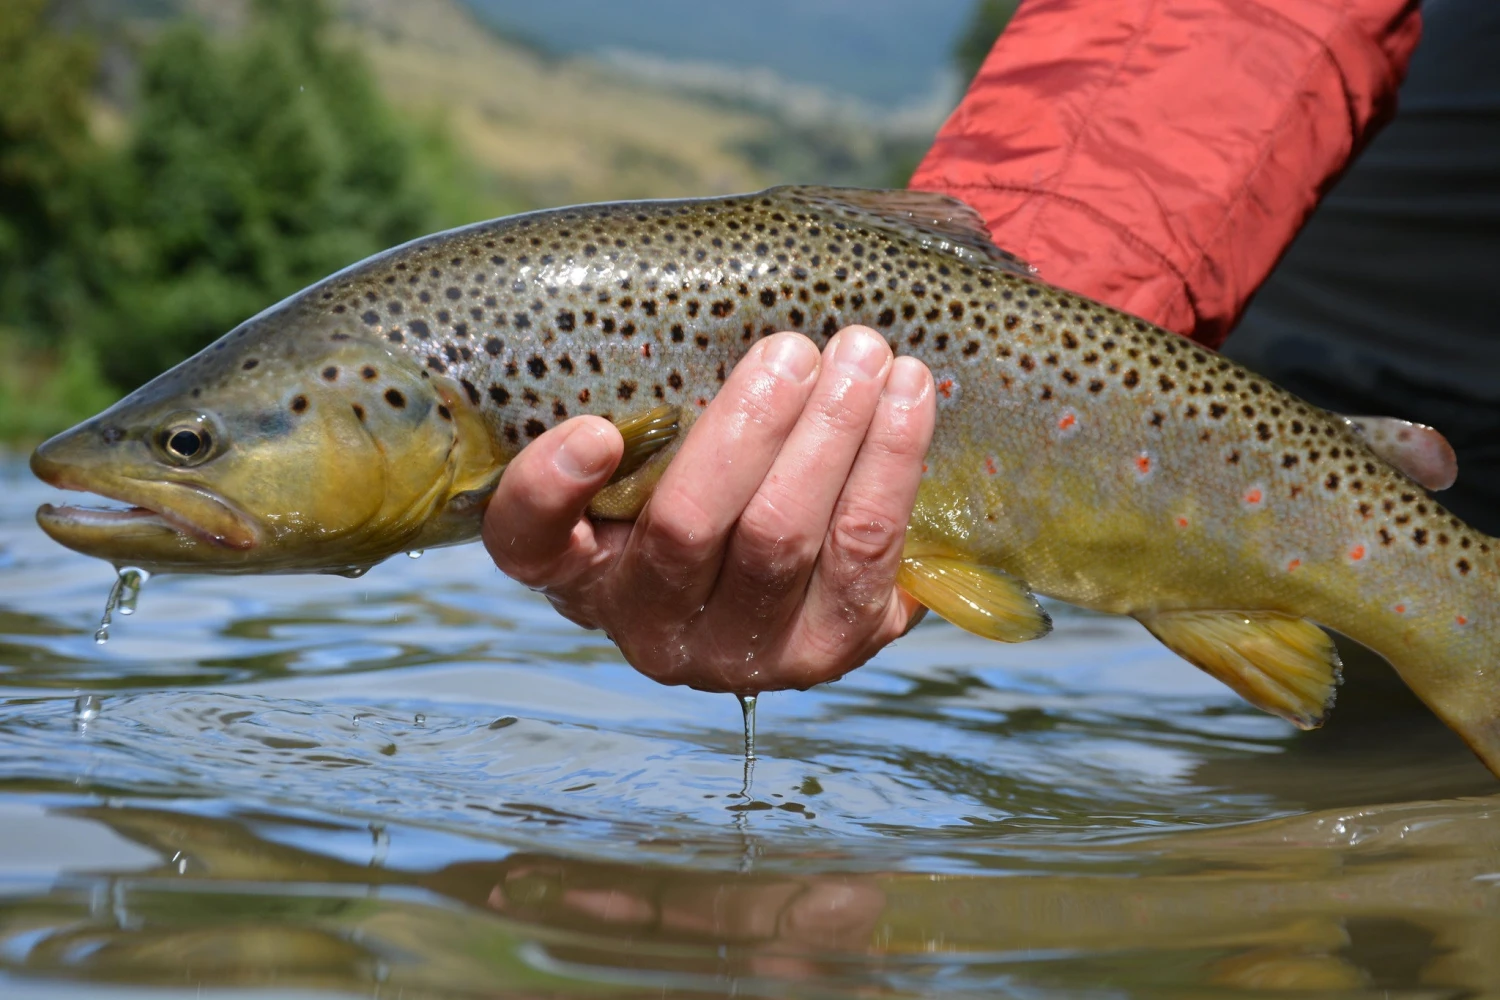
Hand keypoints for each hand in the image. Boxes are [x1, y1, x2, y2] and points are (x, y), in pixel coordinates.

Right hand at [482, 327, 936, 692]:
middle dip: (748, 428)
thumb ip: (651, 404)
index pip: (531, 544)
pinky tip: (906, 396)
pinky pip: (866, 552)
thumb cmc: (711, 481)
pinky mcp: (833, 647)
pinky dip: (889, 463)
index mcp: (581, 571)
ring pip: (783, 539)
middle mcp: (651, 630)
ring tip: (863, 356)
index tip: (595, 430)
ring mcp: (743, 652)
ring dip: (830, 434)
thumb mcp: (656, 454)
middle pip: (686, 529)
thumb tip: (697, 290)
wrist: (805, 572)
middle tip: (791, 350)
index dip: (550, 492)